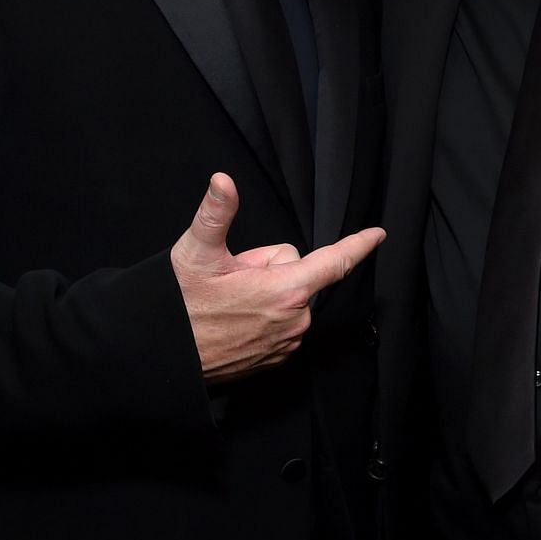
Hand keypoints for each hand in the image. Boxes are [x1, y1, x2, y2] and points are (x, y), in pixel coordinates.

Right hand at [171, 172, 384, 381]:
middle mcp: (294, 319)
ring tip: (230, 302)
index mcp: (284, 290)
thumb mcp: (197, 252)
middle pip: (298, 273)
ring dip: (266, 294)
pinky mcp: (276, 357)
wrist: (163, 354)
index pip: (334, 261)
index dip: (358, 245)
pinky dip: (263, 315)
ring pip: (289, 298)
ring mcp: (286, 342)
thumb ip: (217, 214)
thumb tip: (224, 182)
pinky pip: (282, 321)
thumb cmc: (180, 305)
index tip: (377, 235)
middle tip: (233, 279)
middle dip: (271, 268)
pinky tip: (235, 319)